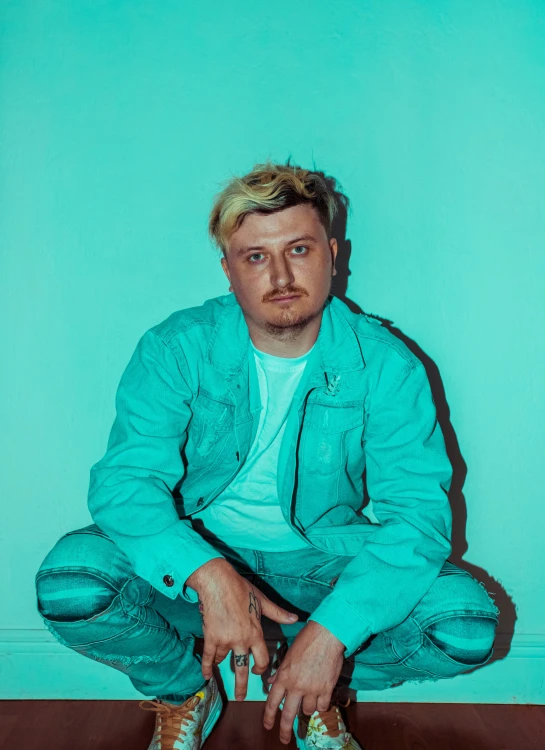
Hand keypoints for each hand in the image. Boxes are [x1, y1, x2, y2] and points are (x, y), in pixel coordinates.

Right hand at [186, 558, 298, 700]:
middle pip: (243, 669)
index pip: (262, 659)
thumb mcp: (262, 601)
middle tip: (241, 697)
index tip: (258, 671)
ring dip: (223, 665)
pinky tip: (206, 675)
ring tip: (220, 671)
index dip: (261, 667)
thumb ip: (278, 613)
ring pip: (225, 660)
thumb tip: (295, 618)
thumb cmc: (242, 589)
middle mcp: (242, 641)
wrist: (219, 583)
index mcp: (256, 633)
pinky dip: (207, 667)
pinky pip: (209, 657)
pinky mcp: (211, 637)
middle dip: (242, 685)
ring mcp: (226, 641)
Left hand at [263, 620, 344, 744]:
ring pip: (307, 710)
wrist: (326, 635)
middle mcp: (296, 686)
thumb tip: (272, 681)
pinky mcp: (326, 689)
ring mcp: (312, 689)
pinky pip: (322, 707)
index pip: (272, 702)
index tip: (268, 726)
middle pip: (288, 715)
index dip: (269, 716)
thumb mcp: (288, 655)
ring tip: (309, 698)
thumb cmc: (306, 640)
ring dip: (306, 707)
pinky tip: (320, 697)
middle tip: (284, 739)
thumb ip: (280, 671)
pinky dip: (320, 704)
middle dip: (284, 730)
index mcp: (284, 677)